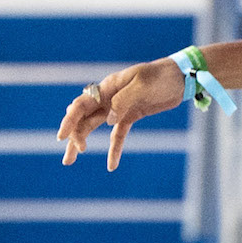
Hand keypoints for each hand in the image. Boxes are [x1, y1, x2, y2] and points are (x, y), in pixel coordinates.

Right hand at [58, 59, 186, 170]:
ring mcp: (118, 108)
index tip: (63, 137)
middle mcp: (108, 98)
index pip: (82, 104)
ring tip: (69, 161)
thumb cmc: (160, 77)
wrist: (179, 77)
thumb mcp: (141, 86)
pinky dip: (114, 149)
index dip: (70, 120)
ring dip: (82, 142)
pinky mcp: (130, 116)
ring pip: (94, 126)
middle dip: (73, 135)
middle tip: (69, 157)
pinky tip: (111, 165)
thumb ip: (123, 101)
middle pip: (84, 118)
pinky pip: (118, 135)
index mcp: (107, 87)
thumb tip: (107, 119)